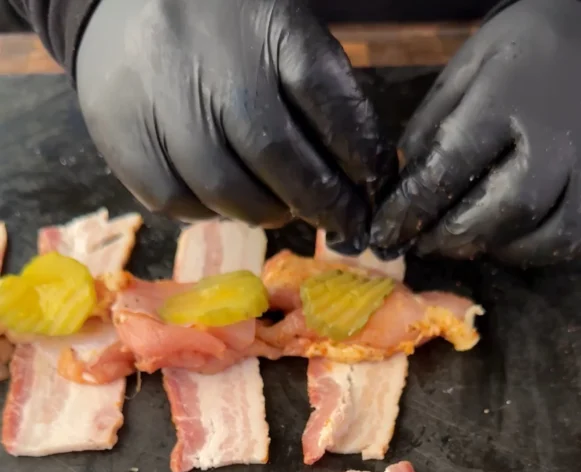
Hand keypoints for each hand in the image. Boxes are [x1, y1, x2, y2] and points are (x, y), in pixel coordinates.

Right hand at [76, 0, 392, 245]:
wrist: (118, 2)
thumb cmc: (222, 31)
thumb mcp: (279, 36)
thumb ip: (319, 99)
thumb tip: (361, 178)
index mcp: (262, 20)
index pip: (323, 94)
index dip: (358, 150)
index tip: (375, 184)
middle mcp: (207, 55)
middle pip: (273, 152)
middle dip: (318, 200)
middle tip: (342, 221)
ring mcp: (157, 95)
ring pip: (223, 188)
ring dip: (264, 212)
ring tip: (280, 209)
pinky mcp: (120, 132)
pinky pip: (174, 200)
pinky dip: (208, 212)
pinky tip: (222, 201)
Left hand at [371, 0, 580, 265]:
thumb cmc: (520, 55)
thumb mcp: (466, 71)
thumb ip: (431, 127)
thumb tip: (401, 189)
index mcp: (507, 99)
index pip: (448, 169)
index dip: (410, 210)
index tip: (384, 233)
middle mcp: (553, 138)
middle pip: (500, 211)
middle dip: (451, 236)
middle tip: (422, 242)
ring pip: (533, 236)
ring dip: (488, 246)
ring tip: (460, 236)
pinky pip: (561, 242)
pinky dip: (525, 249)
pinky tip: (502, 234)